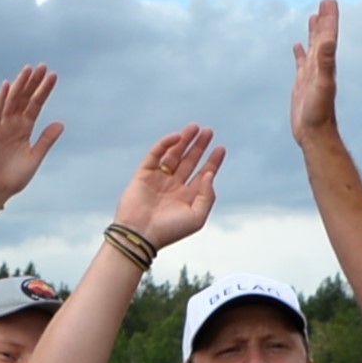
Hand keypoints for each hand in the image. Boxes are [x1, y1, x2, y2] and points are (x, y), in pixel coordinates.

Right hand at [0, 64, 64, 213]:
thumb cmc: (13, 177)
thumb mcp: (35, 157)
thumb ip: (46, 140)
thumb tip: (61, 124)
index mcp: (25, 129)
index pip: (36, 104)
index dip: (44, 90)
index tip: (53, 75)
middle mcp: (13, 124)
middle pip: (24, 98)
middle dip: (33, 82)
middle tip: (43, 66)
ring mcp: (1, 126)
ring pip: (11, 101)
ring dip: (20, 85)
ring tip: (29, 70)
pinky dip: (1, 99)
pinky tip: (8, 85)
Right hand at [113, 126, 220, 250]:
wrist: (140, 235)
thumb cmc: (169, 231)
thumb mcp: (197, 217)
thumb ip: (207, 196)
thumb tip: (209, 174)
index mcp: (187, 197)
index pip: (202, 174)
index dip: (212, 161)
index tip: (221, 148)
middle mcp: (173, 186)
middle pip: (189, 161)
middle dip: (199, 146)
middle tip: (208, 131)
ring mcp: (158, 179)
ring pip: (173, 154)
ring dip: (184, 140)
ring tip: (195, 127)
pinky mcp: (143, 174)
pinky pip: (156, 154)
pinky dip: (165, 144)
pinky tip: (177, 137)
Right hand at [288, 0, 342, 147]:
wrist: (315, 134)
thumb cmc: (319, 113)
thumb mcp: (323, 85)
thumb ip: (326, 63)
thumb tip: (329, 40)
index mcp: (325, 64)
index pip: (328, 37)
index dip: (329, 19)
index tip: (329, 1)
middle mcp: (320, 67)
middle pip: (322, 38)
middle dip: (324, 20)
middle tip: (326, 2)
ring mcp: (311, 75)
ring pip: (312, 48)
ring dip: (314, 33)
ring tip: (314, 17)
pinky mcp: (302, 84)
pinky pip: (301, 63)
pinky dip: (300, 53)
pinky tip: (298, 47)